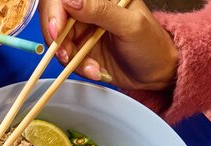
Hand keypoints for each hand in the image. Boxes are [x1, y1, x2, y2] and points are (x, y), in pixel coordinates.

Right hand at [39, 0, 177, 90]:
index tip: (56, 32)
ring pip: (59, 43)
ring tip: (93, 69)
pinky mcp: (81, 51)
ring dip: (72, 60)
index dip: (54, 13)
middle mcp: (89, 11)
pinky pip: (68, 59)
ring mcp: (84, 32)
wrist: (156, 73)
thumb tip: (70, 0)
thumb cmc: (151, 44)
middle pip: (55, 20)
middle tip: (67, 56)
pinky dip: (79, 68)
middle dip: (59, 41)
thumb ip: (100, 11)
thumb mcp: (129, 25)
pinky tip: (96, 71)